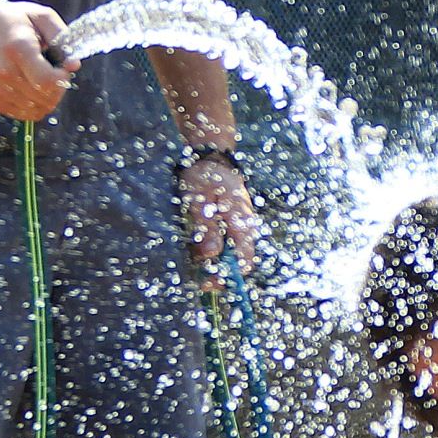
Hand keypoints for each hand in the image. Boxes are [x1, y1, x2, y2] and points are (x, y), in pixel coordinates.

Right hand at [0, 0, 78, 120]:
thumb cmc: (14, 20)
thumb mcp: (41, 16)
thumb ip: (61, 38)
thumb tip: (74, 65)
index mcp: (17, 49)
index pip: (47, 81)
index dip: (62, 80)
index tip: (62, 69)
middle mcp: (4, 73)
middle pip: (46, 98)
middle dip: (59, 88)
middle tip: (53, 72)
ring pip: (39, 110)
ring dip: (48, 98)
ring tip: (41, 78)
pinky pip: (27, 115)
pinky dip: (36, 105)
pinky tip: (32, 88)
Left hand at [179, 156, 257, 286]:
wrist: (210, 156)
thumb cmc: (205, 176)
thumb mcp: (200, 201)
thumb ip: (207, 229)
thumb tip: (211, 257)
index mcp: (242, 223)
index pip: (245, 261)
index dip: (228, 276)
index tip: (207, 281)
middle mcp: (245, 228)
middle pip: (237, 262)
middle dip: (217, 272)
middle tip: (196, 277)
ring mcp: (239, 225)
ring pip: (229, 254)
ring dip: (212, 261)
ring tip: (192, 260)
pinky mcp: (231, 223)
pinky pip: (224, 244)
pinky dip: (211, 250)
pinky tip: (197, 247)